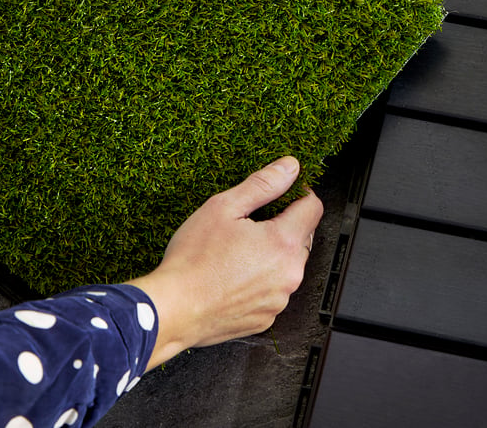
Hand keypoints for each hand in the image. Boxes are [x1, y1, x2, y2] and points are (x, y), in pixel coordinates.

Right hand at [129, 157, 322, 369]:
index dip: (299, 194)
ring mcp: (278, 300)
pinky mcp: (265, 318)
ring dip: (272, 254)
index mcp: (283, 243)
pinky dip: (260, 280)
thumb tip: (290, 168)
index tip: (283, 193)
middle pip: (301, 237)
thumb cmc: (193, 260)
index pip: (313, 208)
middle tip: (248, 223)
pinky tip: (233, 274)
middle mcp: (289, 275)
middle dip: (282, 225)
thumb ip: (262, 184)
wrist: (173, 310)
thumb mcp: (224, 207)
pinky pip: (273, 290)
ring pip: (287, 265)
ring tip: (236, 251)